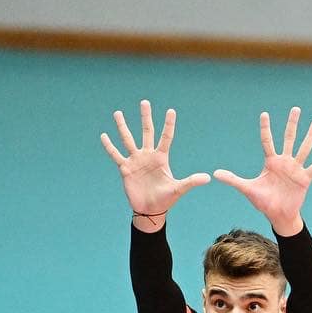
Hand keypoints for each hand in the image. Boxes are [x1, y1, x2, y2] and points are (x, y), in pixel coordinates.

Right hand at [100, 101, 210, 225]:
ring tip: (118, 113)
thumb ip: (191, 181)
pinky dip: (109, 146)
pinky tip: (104, 135)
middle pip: (147, 132)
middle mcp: (148, 156)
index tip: (171, 110)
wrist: (150, 210)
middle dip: (145, 117)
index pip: (166, 137)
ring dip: (123, 126)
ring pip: (128, 139)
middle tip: (145, 102)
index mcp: (161, 158)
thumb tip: (208, 178)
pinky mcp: (125, 168)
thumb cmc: (166, 199)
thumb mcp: (179, 189)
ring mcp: (136, 161)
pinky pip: (116, 155)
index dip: (168, 124)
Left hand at [213, 108, 311, 236]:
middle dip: (292, 124)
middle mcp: (284, 162)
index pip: (267, 141)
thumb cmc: (263, 202)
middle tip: (296, 109)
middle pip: (289, 138)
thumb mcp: (247, 189)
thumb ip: (233, 180)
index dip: (266, 128)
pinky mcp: (305, 178)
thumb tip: (214, 174)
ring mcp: (296, 169)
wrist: (278, 215)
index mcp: (271, 162)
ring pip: (304, 148)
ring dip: (310, 136)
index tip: (264, 114)